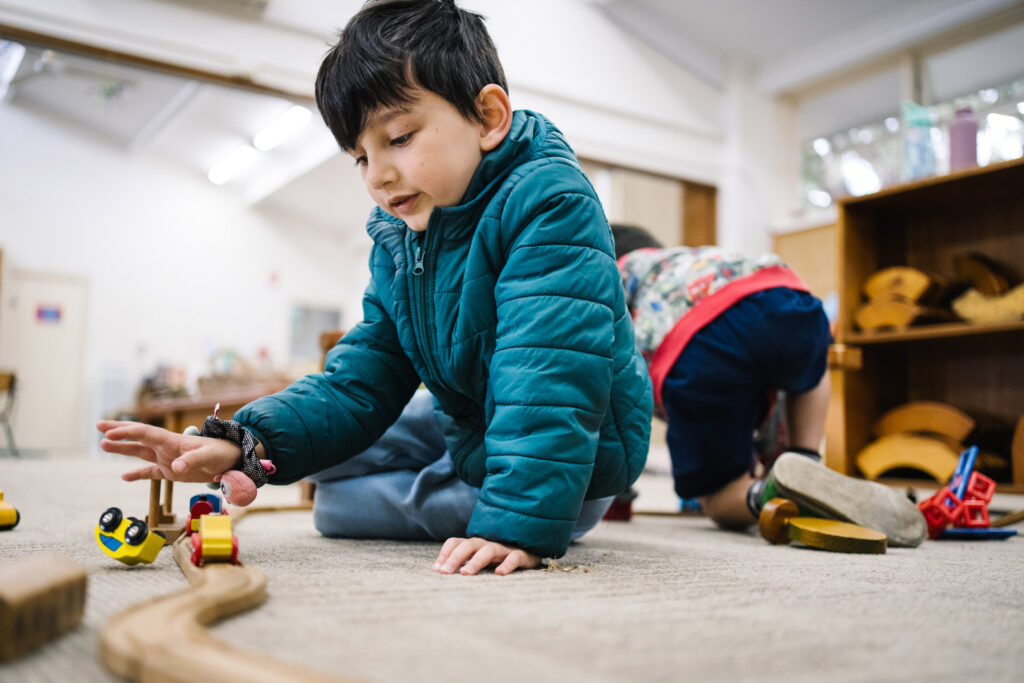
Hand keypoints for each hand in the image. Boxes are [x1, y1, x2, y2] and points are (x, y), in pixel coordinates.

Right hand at [97, 420, 241, 482]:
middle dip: (119, 431)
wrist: (233, 460)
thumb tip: (175, 468)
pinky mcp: (171, 471)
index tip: (110, 432)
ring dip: (122, 449)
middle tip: (98, 426)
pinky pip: (150, 472)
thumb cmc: (222, 454)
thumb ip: (192, 460)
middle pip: (137, 437)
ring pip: (139, 452)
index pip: (145, 433)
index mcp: (172, 441)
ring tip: (103, 445)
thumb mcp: (209, 457)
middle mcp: (166, 447)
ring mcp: (167, 458)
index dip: (127, 432)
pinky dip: (137, 474)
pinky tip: (124, 476)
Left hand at [433, 537, 540, 575]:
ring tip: (466, 574)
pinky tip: (499, 574)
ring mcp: (504, 548)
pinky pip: (514, 557)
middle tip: (445, 572)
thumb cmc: (500, 559)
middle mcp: (488, 543)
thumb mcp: (480, 560)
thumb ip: (463, 563)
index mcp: (476, 544)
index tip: (437, 569)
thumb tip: (439, 570)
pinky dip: (507, 564)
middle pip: (469, 545)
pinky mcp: (522, 554)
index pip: (456, 542)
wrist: (532, 551)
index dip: (445, 553)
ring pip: (489, 550)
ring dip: (476, 561)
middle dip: (455, 558)